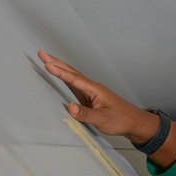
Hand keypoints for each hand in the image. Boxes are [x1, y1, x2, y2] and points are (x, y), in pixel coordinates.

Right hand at [38, 50, 154, 142]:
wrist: (134, 122)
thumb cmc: (121, 120)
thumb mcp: (103, 120)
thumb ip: (85, 114)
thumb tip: (70, 107)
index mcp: (94, 90)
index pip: (74, 79)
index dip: (60, 72)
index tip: (47, 64)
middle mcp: (91, 88)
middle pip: (71, 72)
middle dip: (56, 63)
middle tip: (41, 53)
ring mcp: (90, 92)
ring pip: (72, 77)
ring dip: (59, 68)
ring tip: (46, 60)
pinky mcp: (89, 97)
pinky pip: (74, 84)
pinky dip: (65, 77)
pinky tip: (60, 75)